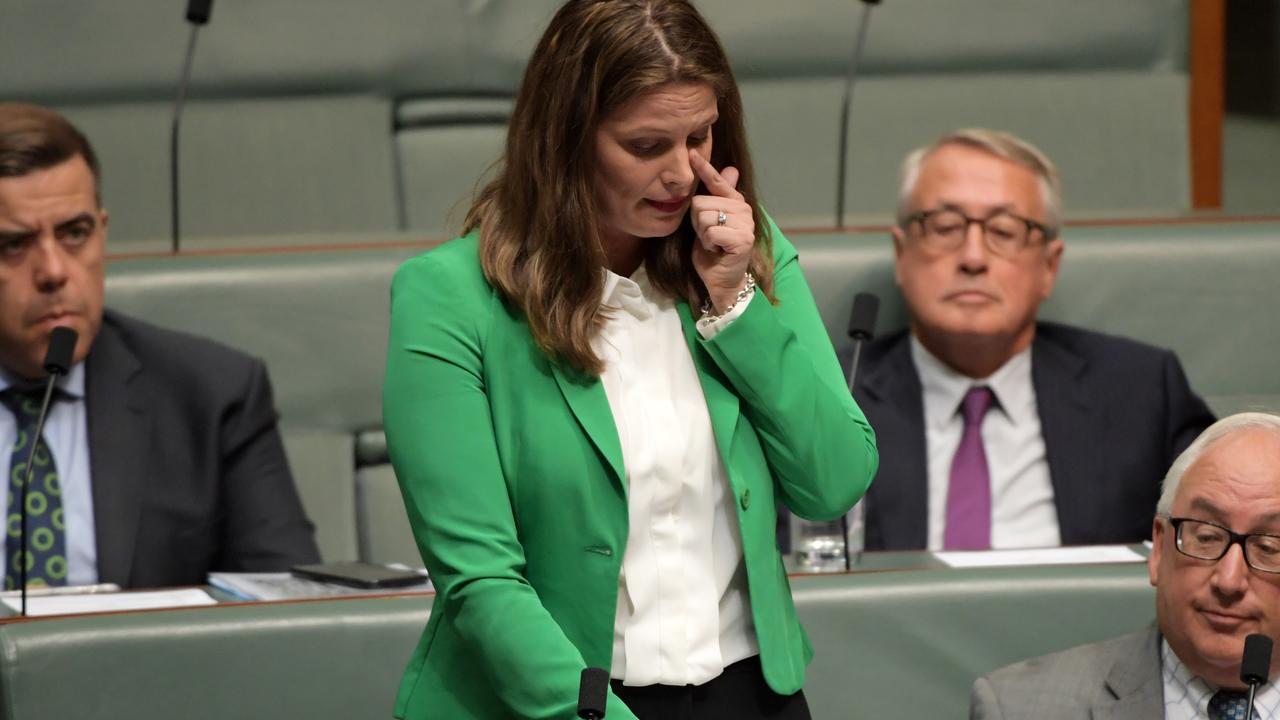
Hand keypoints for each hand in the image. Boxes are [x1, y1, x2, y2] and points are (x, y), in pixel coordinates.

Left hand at [689, 148, 754, 312]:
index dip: (703, 167)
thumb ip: (715, 197)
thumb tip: (731, 168)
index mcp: (735, 202)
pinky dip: (708, 244)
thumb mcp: (709, 221)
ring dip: (702, 234)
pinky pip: (711, 232)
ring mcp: (745, 224)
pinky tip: (717, 251)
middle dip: (698, 223)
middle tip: (709, 237)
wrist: (721, 280)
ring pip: (705, 216)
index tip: (690, 152)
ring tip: (713, 244)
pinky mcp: (743, 239)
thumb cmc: (714, 251)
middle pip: (700, 202)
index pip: (717, 180)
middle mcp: (743, 209)